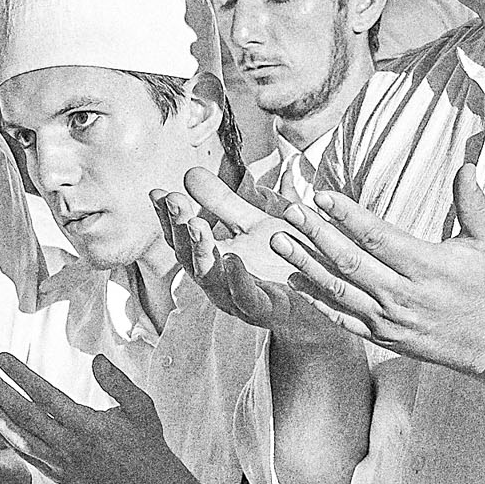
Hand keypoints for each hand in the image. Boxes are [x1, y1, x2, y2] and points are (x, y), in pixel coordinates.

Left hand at [0, 351, 204, 483]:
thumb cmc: (146, 442)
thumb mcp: (141, 407)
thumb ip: (118, 382)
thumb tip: (96, 359)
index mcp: (87, 426)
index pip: (45, 396)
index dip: (20, 375)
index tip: (0, 357)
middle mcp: (68, 446)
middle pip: (23, 415)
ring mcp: (59, 463)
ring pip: (17, 437)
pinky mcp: (56, 475)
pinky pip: (24, 454)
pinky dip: (4, 438)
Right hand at [155, 169, 336, 346]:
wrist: (325, 292)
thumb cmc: (287, 257)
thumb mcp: (254, 223)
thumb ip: (223, 202)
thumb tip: (189, 172)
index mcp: (212, 261)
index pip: (181, 238)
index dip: (168, 218)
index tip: (158, 193)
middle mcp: (219, 283)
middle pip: (189, 258)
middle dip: (179, 229)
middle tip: (174, 201)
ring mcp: (239, 300)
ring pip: (210, 279)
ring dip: (201, 252)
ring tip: (196, 224)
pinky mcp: (266, 311)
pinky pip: (246, 299)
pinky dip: (237, 281)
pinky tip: (231, 259)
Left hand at [270, 161, 484, 373]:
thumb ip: (472, 203)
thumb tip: (466, 165)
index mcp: (426, 266)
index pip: (377, 237)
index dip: (347, 216)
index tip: (321, 197)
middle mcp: (403, 294)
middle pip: (350, 261)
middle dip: (315, 235)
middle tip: (289, 212)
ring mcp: (388, 319)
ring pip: (338, 289)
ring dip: (305, 264)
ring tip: (280, 241)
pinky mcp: (380, 337)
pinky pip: (341, 317)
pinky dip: (315, 300)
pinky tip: (294, 279)